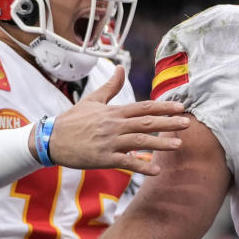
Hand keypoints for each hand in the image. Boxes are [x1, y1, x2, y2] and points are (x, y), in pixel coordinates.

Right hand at [46, 65, 189, 174]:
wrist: (51, 139)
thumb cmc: (73, 120)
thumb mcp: (92, 100)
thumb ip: (110, 86)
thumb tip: (121, 68)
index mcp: (114, 111)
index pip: (144, 107)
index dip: (163, 107)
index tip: (181, 107)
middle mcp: (114, 125)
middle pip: (146, 123)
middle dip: (168, 123)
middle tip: (187, 123)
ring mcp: (109, 142)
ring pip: (139, 141)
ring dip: (160, 144)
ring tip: (179, 145)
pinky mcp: (103, 158)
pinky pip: (126, 162)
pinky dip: (141, 166)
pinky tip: (156, 170)